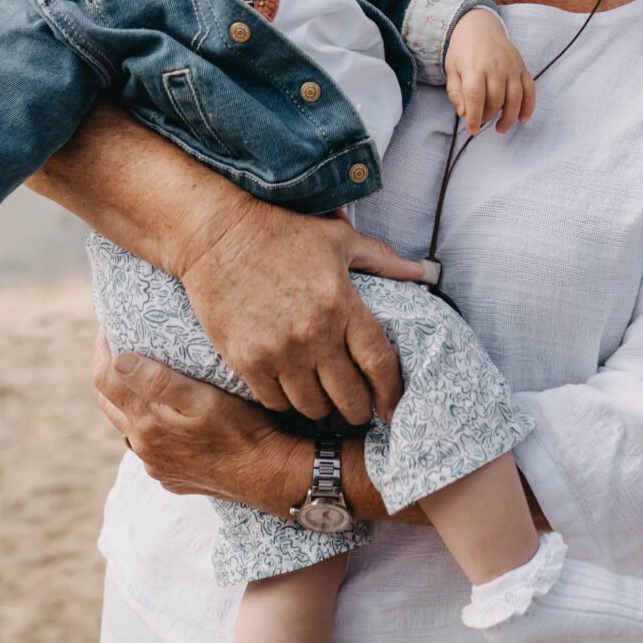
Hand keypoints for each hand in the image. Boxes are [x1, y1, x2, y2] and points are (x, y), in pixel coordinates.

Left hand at [92, 332, 308, 514]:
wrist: (270, 476)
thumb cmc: (243, 430)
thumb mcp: (205, 398)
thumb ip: (158, 381)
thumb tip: (118, 360)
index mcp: (147, 424)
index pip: (106, 379)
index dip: (102, 349)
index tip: (108, 325)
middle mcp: (144, 448)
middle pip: (109, 402)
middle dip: (109, 371)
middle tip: (121, 343)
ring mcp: (156, 465)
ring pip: (127, 426)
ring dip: (127, 400)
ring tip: (142, 374)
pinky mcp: (170, 476)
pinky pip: (148, 446)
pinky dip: (148, 425)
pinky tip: (168, 413)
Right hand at [179, 205, 429, 427]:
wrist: (217, 235)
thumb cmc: (281, 233)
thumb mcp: (338, 239)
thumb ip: (384, 260)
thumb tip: (425, 272)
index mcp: (341, 303)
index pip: (379, 363)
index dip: (391, 393)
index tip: (393, 407)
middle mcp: (313, 333)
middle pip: (348, 396)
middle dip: (358, 408)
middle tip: (358, 408)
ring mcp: (278, 351)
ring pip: (312, 407)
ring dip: (322, 406)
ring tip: (323, 396)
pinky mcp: (246, 360)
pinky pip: (276, 402)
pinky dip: (286, 401)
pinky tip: (290, 387)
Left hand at [445, 11, 536, 136]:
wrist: (480, 27)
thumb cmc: (463, 50)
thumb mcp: (451, 69)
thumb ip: (455, 92)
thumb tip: (464, 113)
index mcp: (474, 67)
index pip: (475, 98)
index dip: (474, 117)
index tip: (472, 130)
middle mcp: (495, 67)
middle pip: (496, 100)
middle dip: (488, 116)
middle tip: (482, 121)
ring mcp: (511, 67)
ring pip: (515, 98)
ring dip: (509, 117)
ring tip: (500, 128)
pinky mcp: (522, 67)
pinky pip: (529, 90)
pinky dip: (528, 106)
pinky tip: (522, 119)